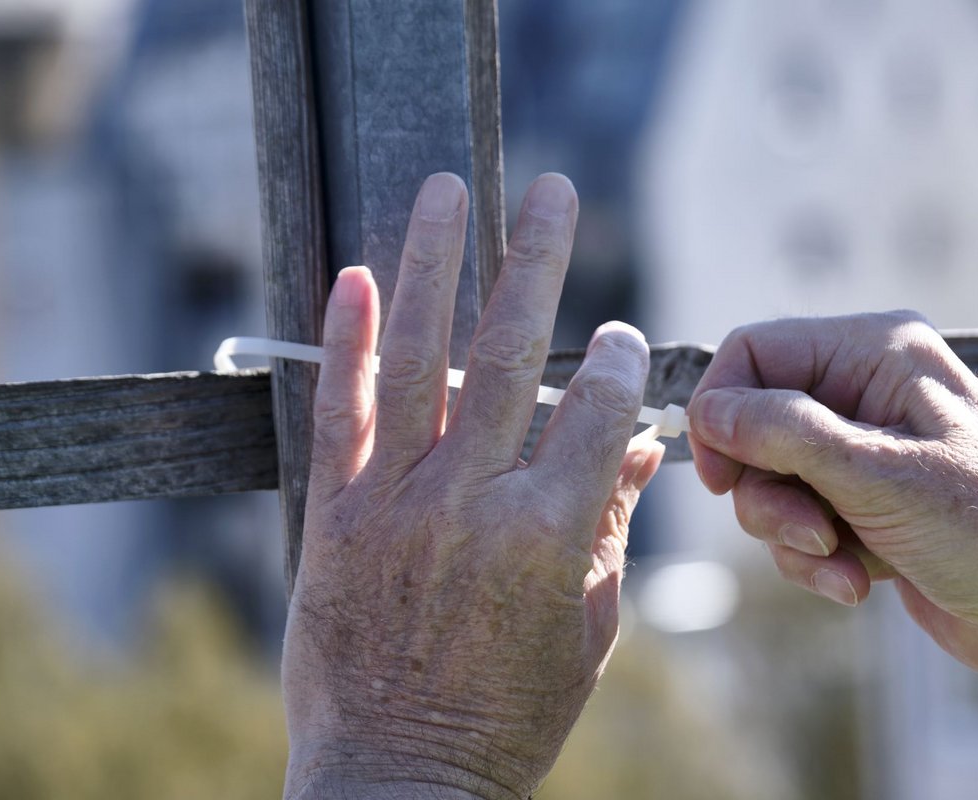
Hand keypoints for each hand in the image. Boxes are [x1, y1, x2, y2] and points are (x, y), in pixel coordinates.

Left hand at [281, 173, 664, 799]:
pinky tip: (352, 275)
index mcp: (550, 535)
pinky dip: (343, 340)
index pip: (595, 408)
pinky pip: (341, 412)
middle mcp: (472, 502)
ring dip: (434, 265)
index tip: (618, 334)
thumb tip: (641, 445)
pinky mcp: (336, 517)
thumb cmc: (509, 717)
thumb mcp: (587, 630)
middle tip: (554, 189)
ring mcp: (396, 504)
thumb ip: (611, 527)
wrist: (399, 783)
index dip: (615, 358)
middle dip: (538, 259)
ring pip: (419, 359)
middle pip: (513, 354)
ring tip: (446, 192)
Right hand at [688, 312, 977, 761]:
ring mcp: (860, 450)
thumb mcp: (877, 474)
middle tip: (807, 530)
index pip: (755, 352)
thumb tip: (707, 410)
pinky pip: (794, 521)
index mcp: (875, 351)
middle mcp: (863, 390)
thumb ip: (783, 433)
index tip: (718, 474)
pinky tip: (859, 580)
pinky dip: (815, 558)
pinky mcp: (858, 503)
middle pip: (752, 425)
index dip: (722, 409)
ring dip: (793, 533)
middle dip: (768, 491)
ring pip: (768, 482)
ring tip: (843, 561)